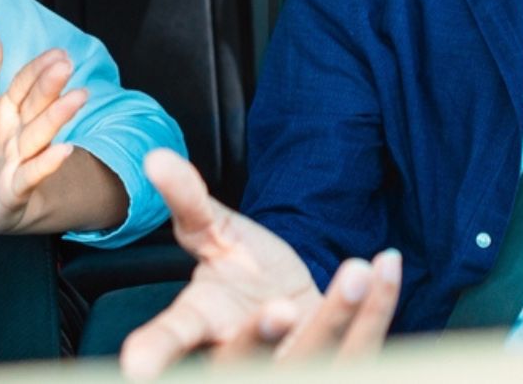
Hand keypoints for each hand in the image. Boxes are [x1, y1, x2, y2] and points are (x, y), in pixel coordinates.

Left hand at [0, 27, 86, 233]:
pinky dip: (46, 164)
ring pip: (39, 135)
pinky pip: (31, 175)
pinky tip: (64, 151)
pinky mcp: (15, 188)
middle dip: (50, 86)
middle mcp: (21, 131)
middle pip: (36, 106)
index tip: (58, 53)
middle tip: (66, 65)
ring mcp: (20, 159)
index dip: (38, 69)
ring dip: (58, 117)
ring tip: (77, 99)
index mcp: (11, 109)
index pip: (25, 85)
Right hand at [120, 149, 400, 379]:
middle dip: (263, 340)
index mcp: (205, 326)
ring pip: (314, 357)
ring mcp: (293, 368)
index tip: (136, 364)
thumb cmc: (241, 275)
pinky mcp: (338, 364)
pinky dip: (379, 306)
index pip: (173, 339)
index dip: (156, 352)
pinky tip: (386, 266)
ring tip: (355, 271)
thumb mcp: (213, 234)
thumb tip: (157, 159)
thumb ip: (188, 199)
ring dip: (337, 316)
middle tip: (280, 308)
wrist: (290, 302)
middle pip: (246, 362)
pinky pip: (365, 345)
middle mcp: (243, 361)